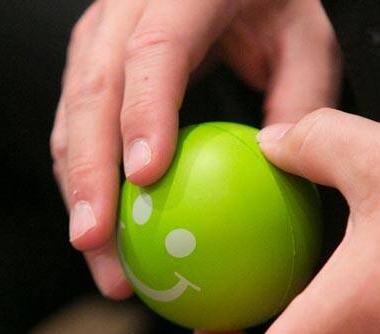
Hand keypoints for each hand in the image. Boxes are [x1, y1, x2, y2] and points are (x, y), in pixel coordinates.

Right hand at [50, 0, 340, 296]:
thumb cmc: (277, 8)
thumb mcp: (308, 44)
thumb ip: (300, 102)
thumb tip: (281, 176)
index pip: (154, 51)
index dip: (143, 113)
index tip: (147, 178)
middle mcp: (127, 8)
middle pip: (93, 90)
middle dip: (89, 175)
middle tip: (100, 244)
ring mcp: (99, 34)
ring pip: (71, 115)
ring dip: (78, 193)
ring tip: (101, 261)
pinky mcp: (88, 63)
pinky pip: (75, 127)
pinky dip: (84, 184)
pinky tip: (104, 237)